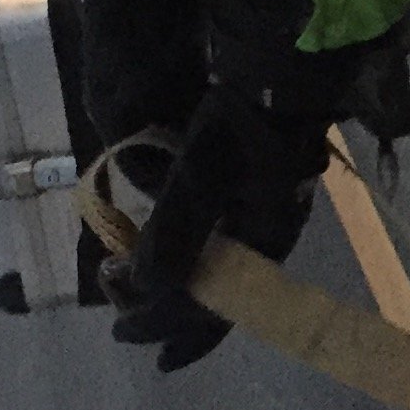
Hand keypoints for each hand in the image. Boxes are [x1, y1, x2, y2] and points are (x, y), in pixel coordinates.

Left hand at [98, 84, 331, 370]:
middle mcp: (265, 240)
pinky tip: (175, 254)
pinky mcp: (256, 193)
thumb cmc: (241, 120)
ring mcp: (264, 216)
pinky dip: (191, 259)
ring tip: (145, 298)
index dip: (171, 329)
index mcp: (258, 245)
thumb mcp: (201, 174)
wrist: (280, 69)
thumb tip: (141, 287)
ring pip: (220, 274)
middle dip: (171, 318)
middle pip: (219, 299)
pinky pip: (221, 246)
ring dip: (179, 290)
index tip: (129, 341)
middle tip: (128, 331)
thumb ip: (174, 232)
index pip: (211, 307)